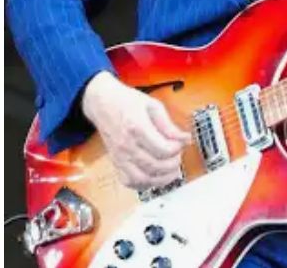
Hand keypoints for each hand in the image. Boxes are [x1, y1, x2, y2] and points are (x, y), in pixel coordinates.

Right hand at [82, 71, 190, 190]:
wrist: (102, 103)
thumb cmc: (126, 101)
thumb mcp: (152, 105)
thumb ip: (168, 125)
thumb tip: (184, 138)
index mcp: (137, 127)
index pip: (162, 149)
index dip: (177, 149)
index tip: (181, 142)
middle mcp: (127, 145)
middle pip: (155, 166)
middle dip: (173, 164)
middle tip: (178, 155)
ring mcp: (120, 156)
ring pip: (143, 179)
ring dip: (162, 179)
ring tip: (171, 169)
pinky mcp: (116, 162)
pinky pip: (130, 182)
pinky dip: (145, 184)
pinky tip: (155, 176)